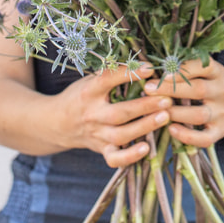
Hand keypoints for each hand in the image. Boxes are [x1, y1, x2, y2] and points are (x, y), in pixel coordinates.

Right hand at [57, 63, 173, 167]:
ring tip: (165, 117)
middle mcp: (92, 114)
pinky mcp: (101, 149)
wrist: (57, 123)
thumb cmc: (80, 97)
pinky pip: (115, 158)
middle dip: (145, 106)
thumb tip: (143, 64)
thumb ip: (111, 74)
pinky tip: (146, 148)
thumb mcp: (89, 81)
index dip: (128, 74)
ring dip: (145, 126)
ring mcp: (97, 134)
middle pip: (119, 112)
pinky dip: (130, 156)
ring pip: (121, 135)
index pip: (107, 80)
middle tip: (166, 99)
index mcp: (88, 92)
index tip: (150, 68)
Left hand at [144, 59, 223, 148]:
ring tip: (156, 110)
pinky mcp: (221, 131)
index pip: (203, 67)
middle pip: (198, 90)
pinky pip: (205, 138)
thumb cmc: (217, 86)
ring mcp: (222, 113)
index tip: (161, 72)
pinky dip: (187, 136)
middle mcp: (222, 92)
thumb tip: (154, 66)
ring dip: (175, 112)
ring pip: (199, 114)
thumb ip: (190, 68)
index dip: (183, 70)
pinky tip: (171, 130)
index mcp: (218, 73)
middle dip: (171, 89)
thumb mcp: (211, 72)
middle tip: (148, 89)